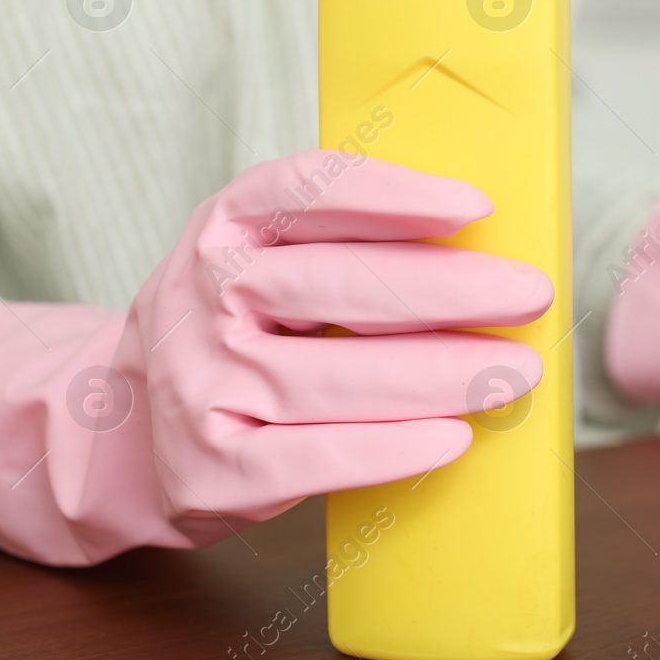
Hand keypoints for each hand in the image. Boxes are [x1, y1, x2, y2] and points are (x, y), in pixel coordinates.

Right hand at [0, 152, 551, 564]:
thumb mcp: (271, 256)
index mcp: (228, 223)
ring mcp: (201, 383)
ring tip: (515, 372)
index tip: (475, 207)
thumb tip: (493, 246)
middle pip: (333, 285)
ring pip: (329, 376)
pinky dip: (388, 449)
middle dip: (446, 290)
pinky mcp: (211, 468)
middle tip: (531, 294)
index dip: (391, 196)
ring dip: (437, 374)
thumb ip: (351, 241)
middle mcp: (204, 295)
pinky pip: (310, 459)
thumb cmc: (245, 325)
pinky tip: (452, 438)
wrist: (128, 424)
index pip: (306, 191)